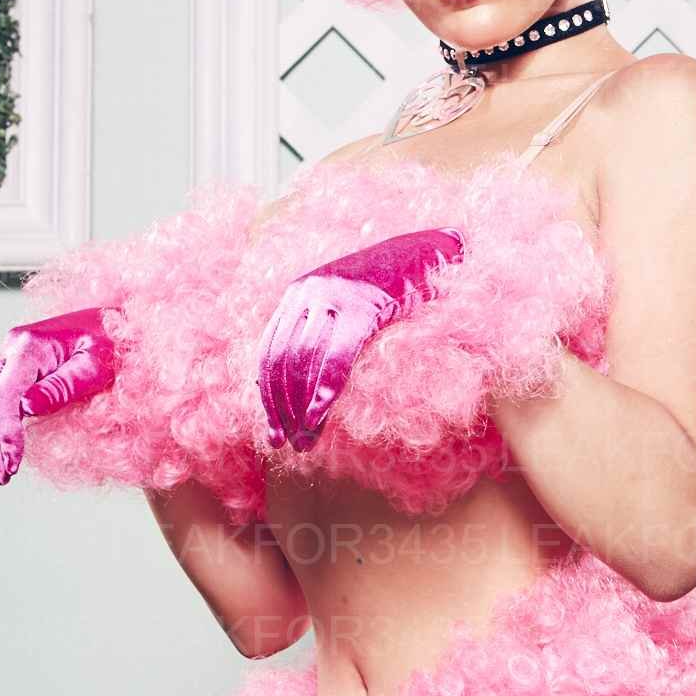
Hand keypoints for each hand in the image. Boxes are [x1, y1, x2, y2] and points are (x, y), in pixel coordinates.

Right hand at [0, 305, 117, 486]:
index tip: (12, 462)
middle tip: (1, 479)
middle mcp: (12, 349)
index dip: (6, 431)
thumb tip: (25, 409)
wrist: (116, 324)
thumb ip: (62, 386)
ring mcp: (10, 358)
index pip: (7, 394)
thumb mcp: (95, 365)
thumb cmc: (112, 342)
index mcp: (29, 344)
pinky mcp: (14, 370)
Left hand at [256, 226, 463, 450]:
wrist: (427, 250)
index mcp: (298, 292)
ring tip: (304, 442)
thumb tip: (303, 386)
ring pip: (304, 363)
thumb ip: (324, 334)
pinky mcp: (362, 308)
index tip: (272, 431)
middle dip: (281, 410)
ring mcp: (334, 297)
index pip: (270, 352)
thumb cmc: (392, 287)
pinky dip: (323, 393)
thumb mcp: (349, 308)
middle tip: (287, 445)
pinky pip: (336, 358)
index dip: (268, 397)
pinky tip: (317, 419)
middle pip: (282, 362)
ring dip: (301, 409)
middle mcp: (308, 291)